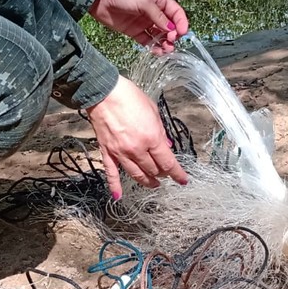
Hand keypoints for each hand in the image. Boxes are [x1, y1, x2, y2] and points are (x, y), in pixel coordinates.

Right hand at [84, 76, 188, 194]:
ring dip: (147, 182)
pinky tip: (119, 196)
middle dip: (162, 174)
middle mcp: (137, 149)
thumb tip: (166, 144)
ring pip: (137, 175)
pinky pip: (112, 173)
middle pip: (153, 170)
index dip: (178, 174)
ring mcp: (121, 152)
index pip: (168, 163)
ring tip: (153, 184)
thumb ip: (161, 130)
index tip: (183, 180)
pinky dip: (115, 186)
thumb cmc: (129, 96)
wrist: (104, 92)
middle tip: (166, 174)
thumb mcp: (153, 110)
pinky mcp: (107, 152)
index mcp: (152, 138)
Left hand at [88, 0, 188, 55]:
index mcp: (159, 0)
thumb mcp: (144, 2)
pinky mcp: (134, 31)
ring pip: (159, 35)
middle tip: (171, 41)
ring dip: (164, 43)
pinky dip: (153, 47)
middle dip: (173, 35)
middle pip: (169, 26)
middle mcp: (154, 12)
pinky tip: (156, 51)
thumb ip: (158, 17)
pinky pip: (147, 41)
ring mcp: (144, 22)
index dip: (181, 22)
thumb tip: (171, 30)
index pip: (175, 12)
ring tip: (166, 50)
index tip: (182, 33)